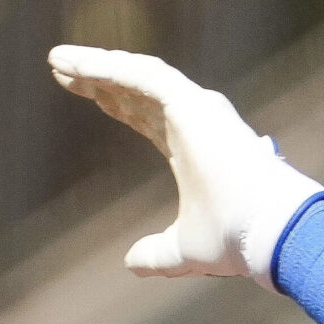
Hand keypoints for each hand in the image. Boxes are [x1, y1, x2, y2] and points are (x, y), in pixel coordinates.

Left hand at [48, 45, 323, 288]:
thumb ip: (155, 254)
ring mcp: (196, 110)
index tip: (88, 96)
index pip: (148, 118)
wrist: (265, 234)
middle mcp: (196, 123)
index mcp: (193, 151)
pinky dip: (107, 67)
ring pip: (137, 75)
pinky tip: (77, 64)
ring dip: (96, 64)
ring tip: (58, 59)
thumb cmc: (234, 242)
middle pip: (138, 91)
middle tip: (62, 70)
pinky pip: (143, 75)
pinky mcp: (194, 104)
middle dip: (100, 79)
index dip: (116, 104)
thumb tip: (130, 264)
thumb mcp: (182, 252)